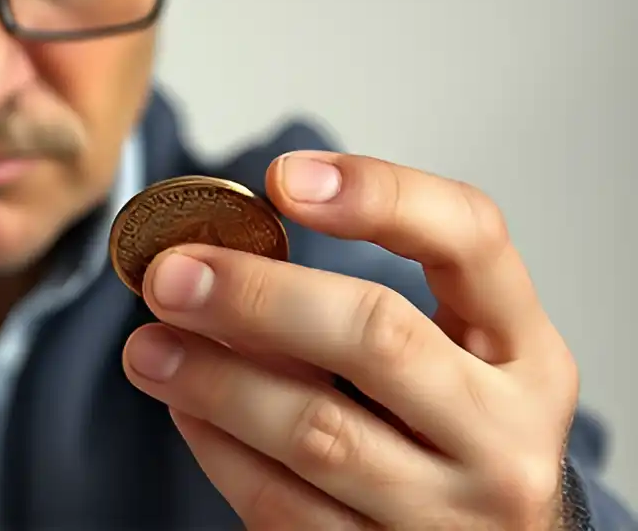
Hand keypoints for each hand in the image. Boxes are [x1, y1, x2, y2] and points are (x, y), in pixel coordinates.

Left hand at [121, 152, 579, 529]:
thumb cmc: (452, 437)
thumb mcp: (450, 360)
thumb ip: (361, 307)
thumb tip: (218, 264)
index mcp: (525, 354)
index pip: (470, 239)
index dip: (379, 195)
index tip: (284, 176)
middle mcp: (506, 436)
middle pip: (379, 337)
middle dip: (258, 296)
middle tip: (172, 274)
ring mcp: (451, 515)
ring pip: (318, 431)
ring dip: (214, 378)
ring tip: (147, 347)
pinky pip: (283, 508)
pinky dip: (219, 450)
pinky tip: (183, 409)